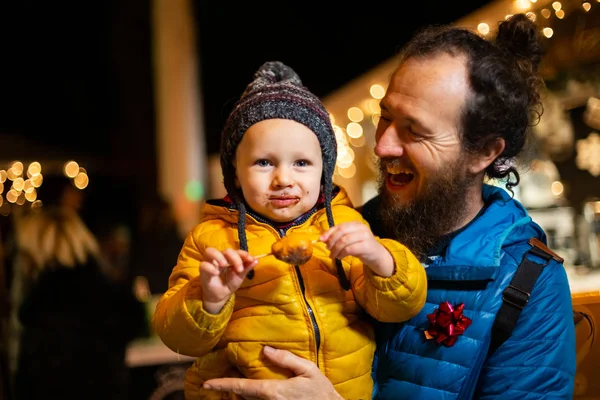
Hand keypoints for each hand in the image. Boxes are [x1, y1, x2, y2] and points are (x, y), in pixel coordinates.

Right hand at [200, 247, 257, 313]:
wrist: (221, 295)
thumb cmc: (229, 283)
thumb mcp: (240, 276)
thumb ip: (246, 268)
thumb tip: (256, 260)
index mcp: (230, 258)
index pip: (237, 251)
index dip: (244, 254)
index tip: (251, 260)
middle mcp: (220, 257)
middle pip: (226, 250)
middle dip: (234, 257)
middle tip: (239, 268)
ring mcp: (210, 263)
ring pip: (210, 251)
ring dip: (219, 256)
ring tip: (224, 265)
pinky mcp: (203, 270)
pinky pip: (203, 265)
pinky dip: (210, 267)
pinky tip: (216, 273)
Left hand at [203, 346, 341, 399]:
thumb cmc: (321, 392)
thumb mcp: (308, 370)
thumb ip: (286, 359)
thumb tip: (265, 349)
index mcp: (273, 391)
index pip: (241, 388)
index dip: (222, 385)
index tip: (206, 384)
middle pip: (243, 397)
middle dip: (230, 390)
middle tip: (217, 382)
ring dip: (242, 395)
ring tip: (232, 387)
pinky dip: (253, 398)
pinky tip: (250, 393)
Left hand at [320, 222, 393, 276]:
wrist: (377, 255)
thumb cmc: (360, 246)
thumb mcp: (349, 240)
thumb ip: (337, 237)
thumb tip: (323, 239)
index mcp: (355, 224)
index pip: (339, 226)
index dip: (329, 232)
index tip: (321, 239)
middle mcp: (361, 227)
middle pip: (341, 231)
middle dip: (332, 240)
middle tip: (328, 249)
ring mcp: (365, 236)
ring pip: (344, 240)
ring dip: (336, 249)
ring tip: (333, 255)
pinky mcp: (367, 246)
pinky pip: (349, 249)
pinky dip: (342, 253)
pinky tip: (340, 257)